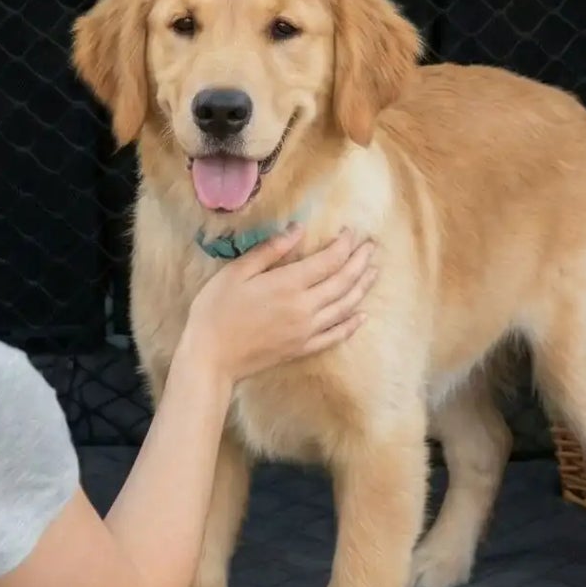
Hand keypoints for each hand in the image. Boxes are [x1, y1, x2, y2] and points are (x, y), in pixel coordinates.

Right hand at [177, 228, 377, 391]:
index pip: (328, 261)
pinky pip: (335, 335)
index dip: (344, 245)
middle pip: (343, 281)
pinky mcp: (302, 348)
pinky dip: (351, 324)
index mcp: (289, 284)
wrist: (211, 357)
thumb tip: (298, 229)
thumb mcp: (237, 272)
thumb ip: (270, 250)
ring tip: (374, 272)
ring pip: (345, 307)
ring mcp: (307, 330)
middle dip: (360, 262)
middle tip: (372, 247)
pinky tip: (362, 316)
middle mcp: (305, 307)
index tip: (351, 231)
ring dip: (362, 287)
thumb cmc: (216, 310)